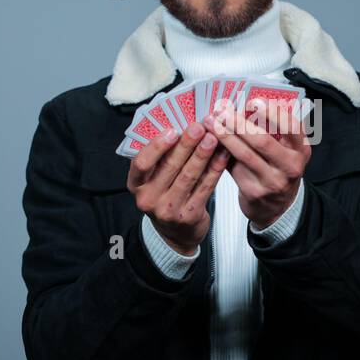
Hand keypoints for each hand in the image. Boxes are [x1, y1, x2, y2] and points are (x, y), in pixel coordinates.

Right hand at [127, 121, 229, 254]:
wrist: (176, 233)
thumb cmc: (165, 196)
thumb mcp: (153, 180)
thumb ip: (161, 158)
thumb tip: (181, 125)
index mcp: (136, 185)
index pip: (141, 164)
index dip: (156, 147)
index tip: (172, 130)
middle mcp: (149, 199)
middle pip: (169, 167)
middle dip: (186, 145)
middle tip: (199, 127)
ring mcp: (169, 210)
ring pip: (188, 177)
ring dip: (202, 155)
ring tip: (213, 137)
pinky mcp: (189, 216)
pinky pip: (204, 188)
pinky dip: (215, 170)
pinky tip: (223, 156)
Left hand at [203, 97, 310, 229]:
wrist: (277, 206)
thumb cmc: (278, 169)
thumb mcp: (286, 150)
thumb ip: (271, 130)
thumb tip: (241, 106)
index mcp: (301, 150)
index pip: (291, 127)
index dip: (272, 113)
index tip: (253, 101)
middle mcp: (291, 166)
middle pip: (263, 141)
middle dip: (239, 123)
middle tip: (222, 111)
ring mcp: (273, 181)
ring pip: (245, 154)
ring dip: (225, 136)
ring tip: (211, 122)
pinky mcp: (254, 192)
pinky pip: (234, 168)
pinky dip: (220, 152)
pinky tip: (210, 141)